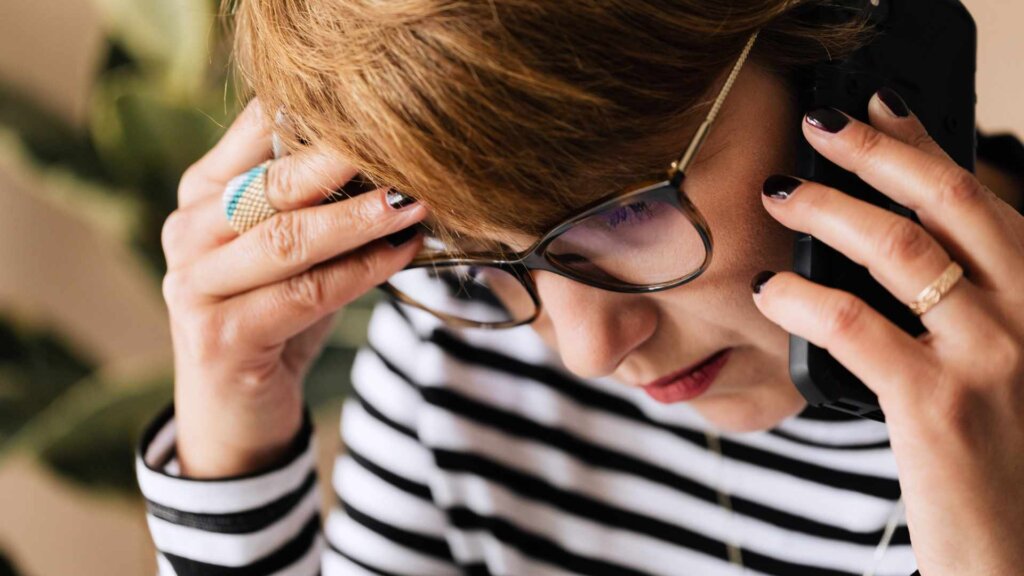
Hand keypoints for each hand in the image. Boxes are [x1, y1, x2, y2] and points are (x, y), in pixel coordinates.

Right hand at [162, 99, 425, 476]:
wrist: (236, 411)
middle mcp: (187, 232)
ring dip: (358, 220)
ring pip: (288, 240)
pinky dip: (360, 272)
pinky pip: (304, 294)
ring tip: (411, 201)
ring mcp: (194, 286)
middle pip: (271, 185)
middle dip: (341, 161)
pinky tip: (401, 254)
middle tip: (404, 143)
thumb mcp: (292, 250)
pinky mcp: (219, 336)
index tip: (379, 102)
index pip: (253, 133)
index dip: (314, 113)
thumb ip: (318, 204)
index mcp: (201, 194)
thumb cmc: (274, 315)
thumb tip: (394, 155)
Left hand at [751, 89, 1023, 574]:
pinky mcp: (938, 406)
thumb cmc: (1003, 460)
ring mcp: (992, 358)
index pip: (982, 199)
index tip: (878, 110)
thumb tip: (895, 244)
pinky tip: (770, 290)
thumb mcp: (1004, 365)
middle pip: (948, 202)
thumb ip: (968, 304)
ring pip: (900, 250)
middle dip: (876, 153)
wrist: (1022, 556)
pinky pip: (856, 326)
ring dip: (830, 210)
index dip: (925, 146)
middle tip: (819, 127)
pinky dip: (803, 299)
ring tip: (782, 195)